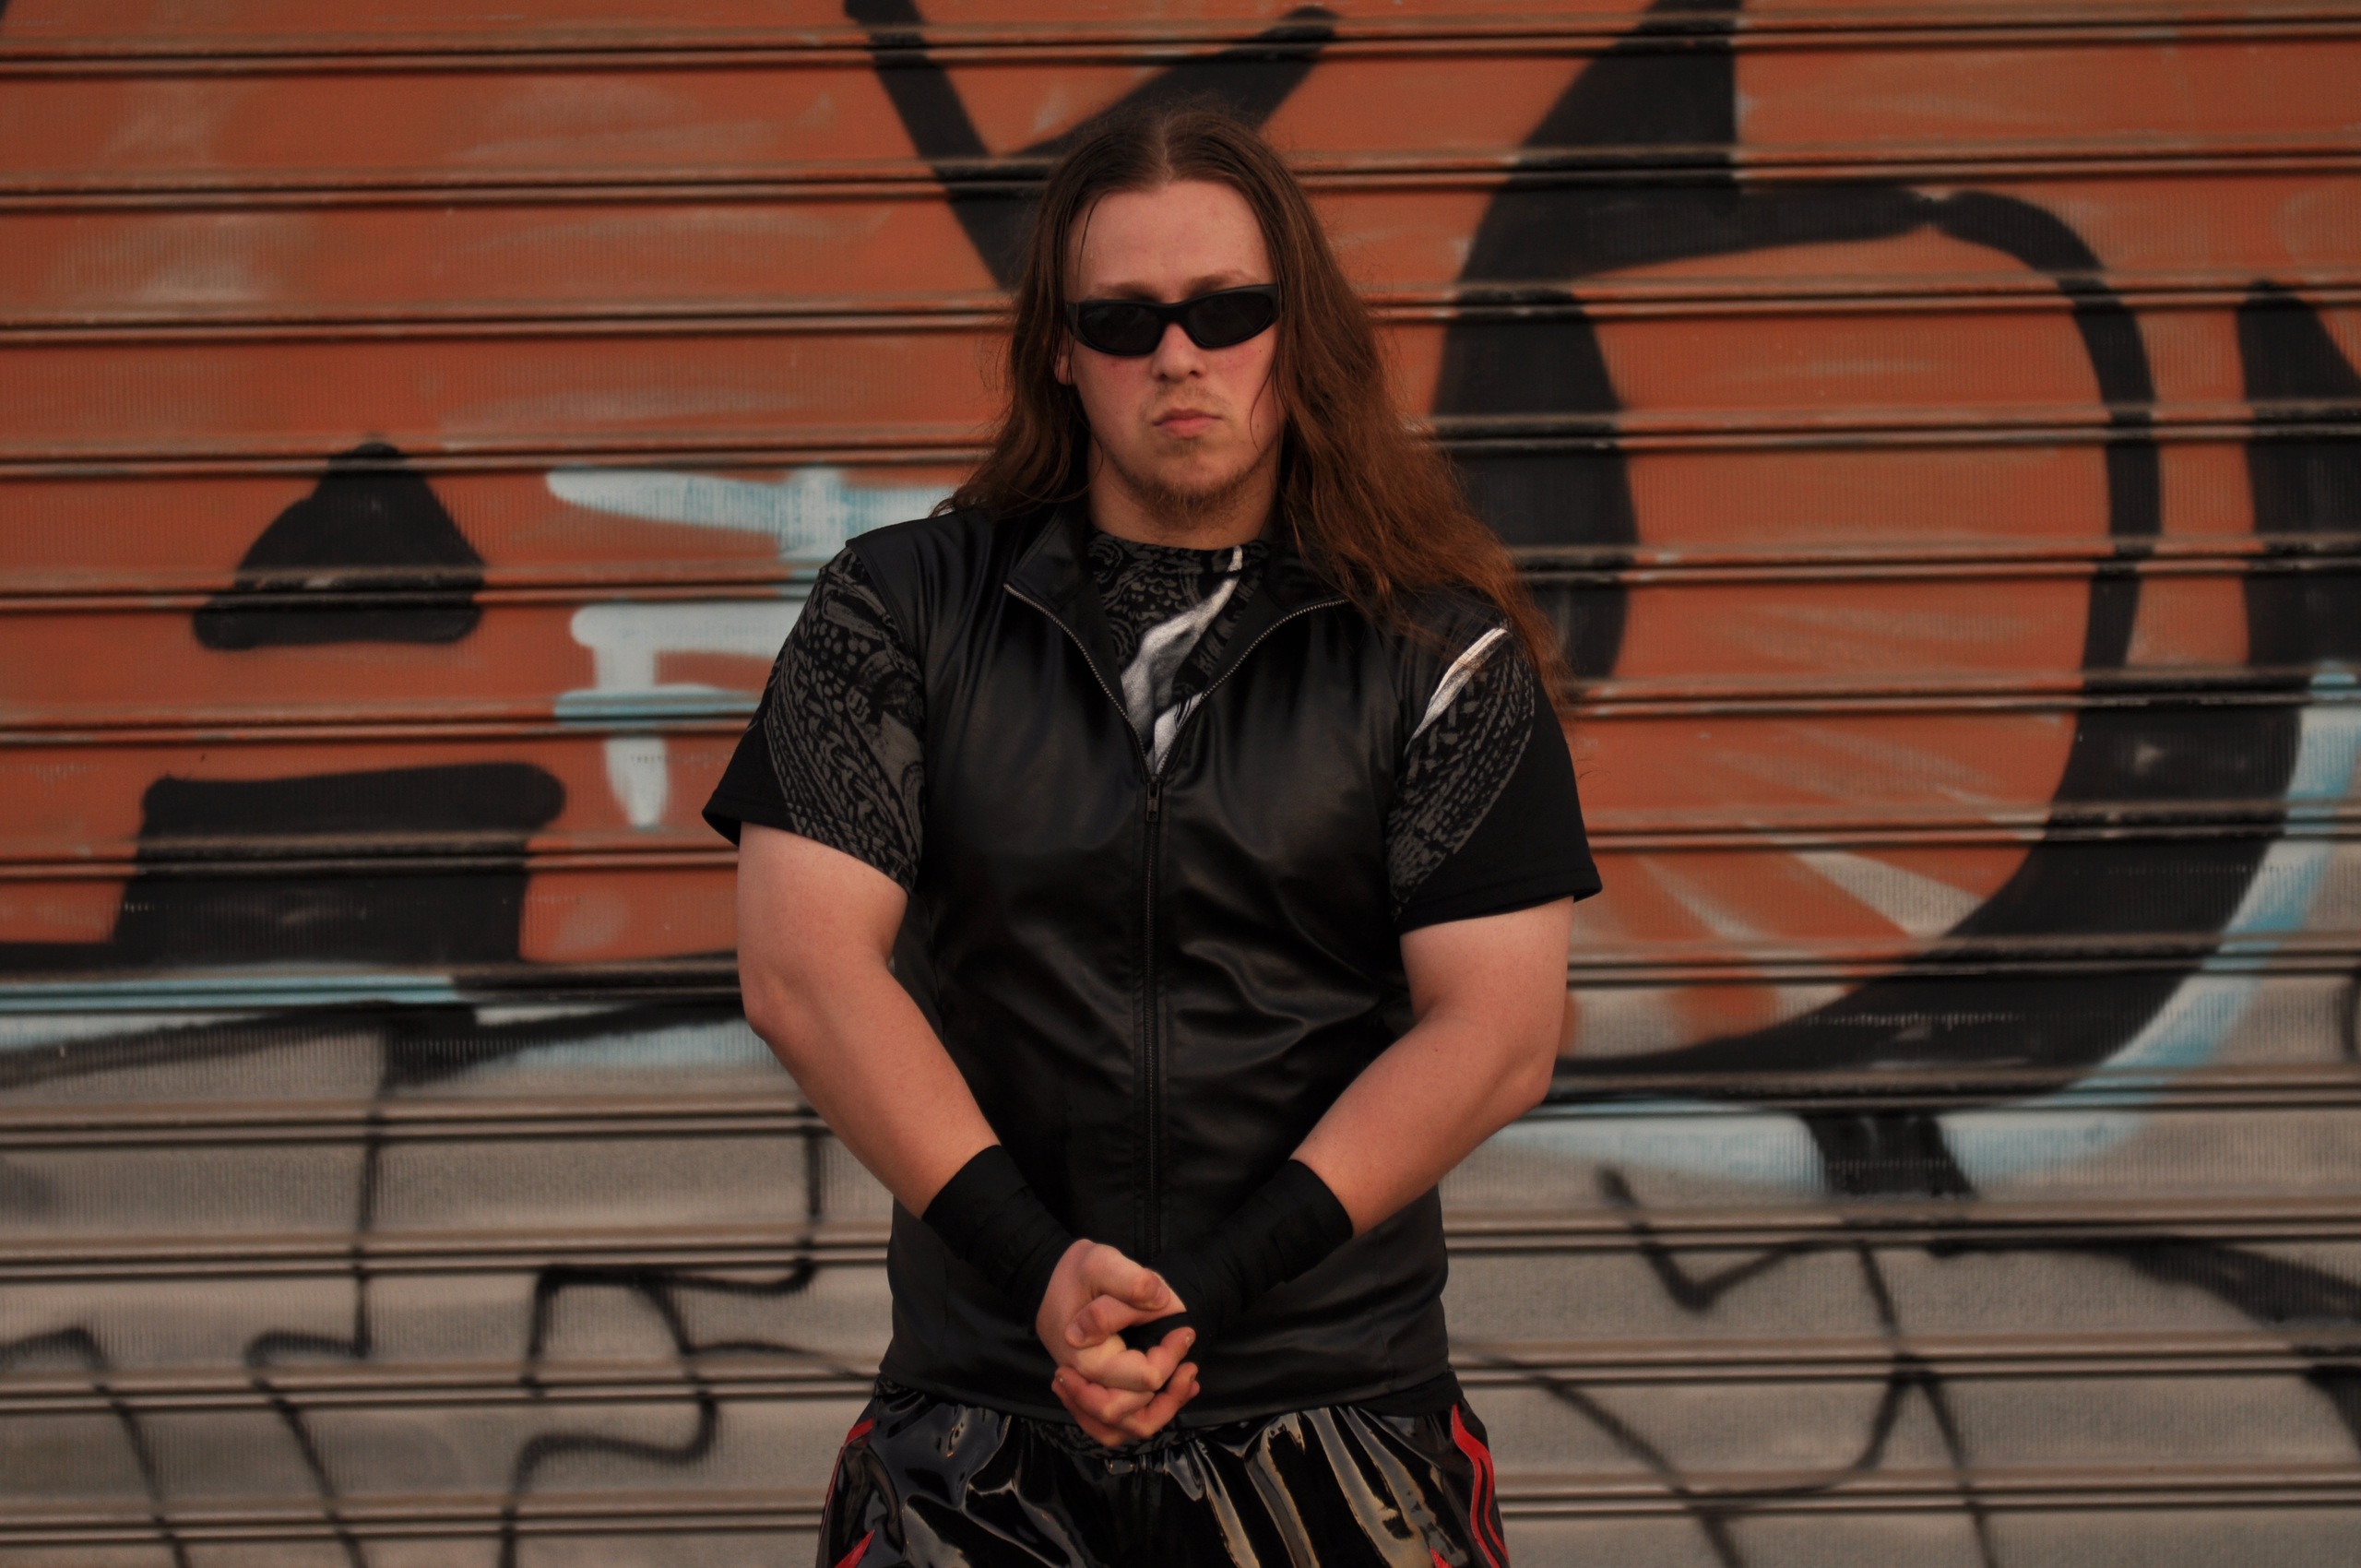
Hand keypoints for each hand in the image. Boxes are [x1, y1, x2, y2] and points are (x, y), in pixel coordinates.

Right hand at [1035, 1239, 1199, 1445]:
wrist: (1053, 1278)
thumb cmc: (1078, 1272)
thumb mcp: (1101, 1262)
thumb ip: (1130, 1280)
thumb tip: (1158, 1299)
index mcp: (1087, 1358)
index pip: (1142, 1378)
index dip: (1170, 1358)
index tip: (1183, 1332)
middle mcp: (1084, 1382)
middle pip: (1132, 1414)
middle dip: (1169, 1394)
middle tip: (1189, 1362)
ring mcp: (1087, 1391)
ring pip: (1121, 1429)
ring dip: (1159, 1412)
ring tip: (1185, 1384)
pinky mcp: (1094, 1390)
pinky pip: (1114, 1423)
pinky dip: (1142, 1414)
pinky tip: (1169, 1393)